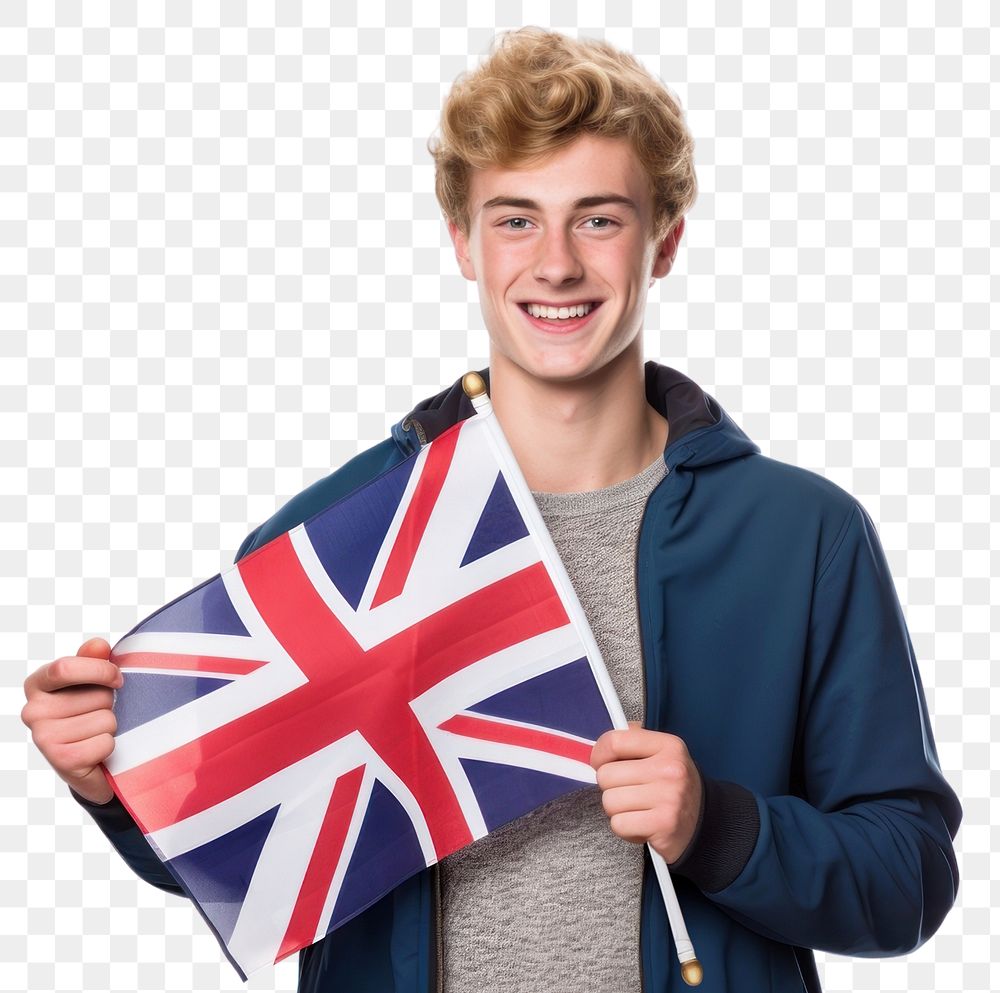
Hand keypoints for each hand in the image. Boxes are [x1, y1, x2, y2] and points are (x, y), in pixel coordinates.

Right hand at [21, 637, 120, 804]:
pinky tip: (95, 750)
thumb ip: (93, 660)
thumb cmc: (89, 712)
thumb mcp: (91, 681)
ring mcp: (43, 737)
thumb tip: (97, 645)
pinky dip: (109, 746)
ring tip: (95, 732)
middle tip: (97, 714)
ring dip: (110, 726)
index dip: (101, 670)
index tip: (117, 679)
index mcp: (37, 684)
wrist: (88, 760)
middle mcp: (33, 711)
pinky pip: (105, 743)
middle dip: (109, 704)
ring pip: (105, 719)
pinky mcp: (61, 760)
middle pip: (97, 695)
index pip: (65, 668)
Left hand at [590, 721, 702, 863]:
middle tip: (630, 792)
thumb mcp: (662, 755)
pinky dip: (625, 829)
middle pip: (606, 775)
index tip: (601, 763)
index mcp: (668, 746)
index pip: (615, 741)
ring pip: (609, 801)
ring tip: (638, 809)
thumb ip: (634, 741)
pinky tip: (642, 824)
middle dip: (611, 787)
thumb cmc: (675, 788)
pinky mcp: (663, 824)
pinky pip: (618, 824)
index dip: (599, 754)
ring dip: (618, 810)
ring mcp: (668, 797)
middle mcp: (669, 769)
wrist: (706, 824)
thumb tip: (603, 745)